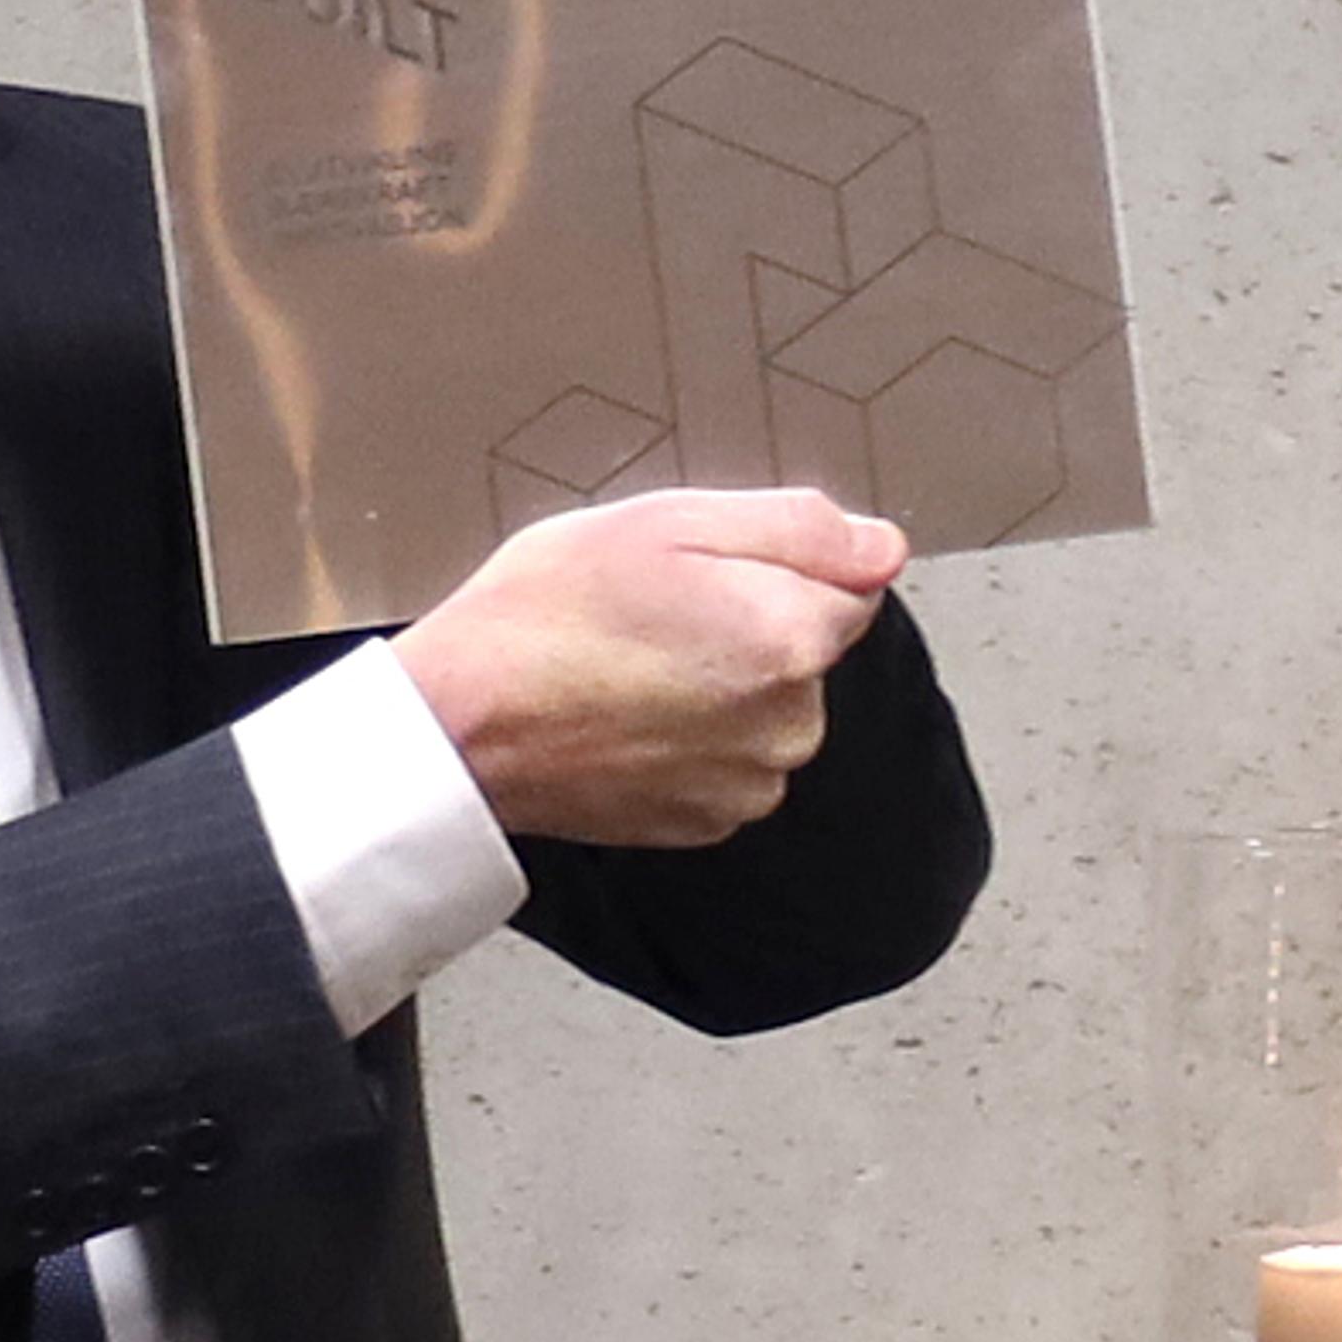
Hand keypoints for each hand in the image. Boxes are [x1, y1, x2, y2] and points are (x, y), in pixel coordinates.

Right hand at [392, 487, 905, 846]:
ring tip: (628, 665)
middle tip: (650, 611)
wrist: (461, 726)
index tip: (698, 571)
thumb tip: (881, 547)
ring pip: (765, 709)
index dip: (768, 564)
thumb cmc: (542, 618)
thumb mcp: (668, 519)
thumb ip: (798, 526)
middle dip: (745, 624)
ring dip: (717, 686)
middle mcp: (789, 723)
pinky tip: (624, 714)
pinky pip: (725, 762)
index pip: (847, 582)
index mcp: (793, 637)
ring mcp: (748, 782)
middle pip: (805, 649)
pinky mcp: (704, 822)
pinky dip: (688, 740)